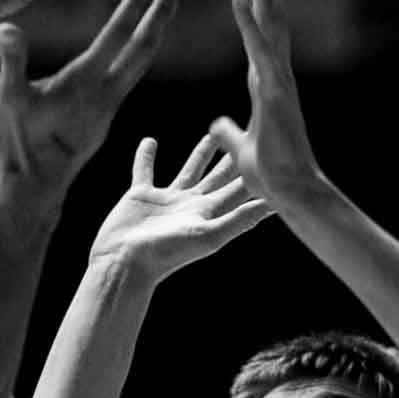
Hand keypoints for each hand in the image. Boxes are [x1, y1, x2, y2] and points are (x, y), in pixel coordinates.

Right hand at [0, 0, 182, 193]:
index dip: (135, 4)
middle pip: (142, 48)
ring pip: (139, 64)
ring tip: (163, 9)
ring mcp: (107, 106)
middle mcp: (104, 92)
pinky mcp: (104, 117)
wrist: (35, 187)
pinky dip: (139, 56)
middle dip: (160, 14)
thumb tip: (8, 28)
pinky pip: (129, 80)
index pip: (117, 35)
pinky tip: (138, 50)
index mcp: (84, 82)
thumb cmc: (17, 144)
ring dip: (154, 34)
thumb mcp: (9, 100)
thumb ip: (13, 62)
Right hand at [89, 132, 271, 282]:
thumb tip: (273, 205)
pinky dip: (146, 156)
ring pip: (190, 170)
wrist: (125, 262)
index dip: (253, 172)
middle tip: (249, 135)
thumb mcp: (208, 235)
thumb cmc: (167, 252)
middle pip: (220, 177)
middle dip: (234, 158)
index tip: (268, 152)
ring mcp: (167, 200)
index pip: (238, 189)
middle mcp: (191, 206)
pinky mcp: (140, 196)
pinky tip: (150, 141)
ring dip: (201, 154)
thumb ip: (239, 219)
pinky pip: (145, 170)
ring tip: (213, 134)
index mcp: (209, 214)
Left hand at [209, 0, 323, 203]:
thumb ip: (229, 133)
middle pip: (269, 21)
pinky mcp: (274, 91)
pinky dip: (249, 21)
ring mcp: (278, 81)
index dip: (250, 12)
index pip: (256, 40)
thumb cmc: (271, 176)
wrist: (291, 193)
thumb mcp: (240, 149)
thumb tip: (217, 125)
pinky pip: (259, 48)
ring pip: (270, 24)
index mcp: (266, 88)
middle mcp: (276, 77)